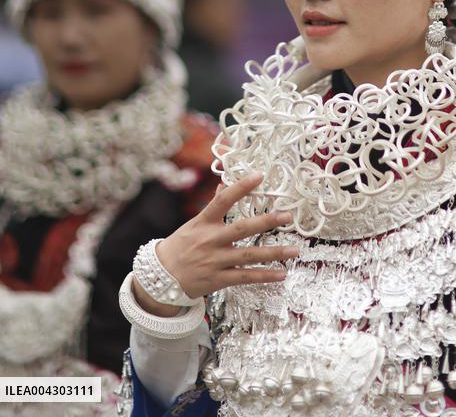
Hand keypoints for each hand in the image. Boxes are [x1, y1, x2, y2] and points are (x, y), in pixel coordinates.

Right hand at [132, 172, 297, 316]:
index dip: (241, 187)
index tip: (259, 176)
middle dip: (266, 221)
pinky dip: (264, 276)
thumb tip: (225, 182)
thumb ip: (213, 205)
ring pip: (248, 256)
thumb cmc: (180, 246)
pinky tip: (281, 274)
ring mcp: (216, 261)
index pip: (223, 200)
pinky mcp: (219, 279)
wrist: (160, 277)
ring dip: (274, 253)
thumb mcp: (194, 223)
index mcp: (204, 222)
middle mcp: (211, 240)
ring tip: (294, 249)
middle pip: (241, 229)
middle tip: (287, 216)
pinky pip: (245, 278)